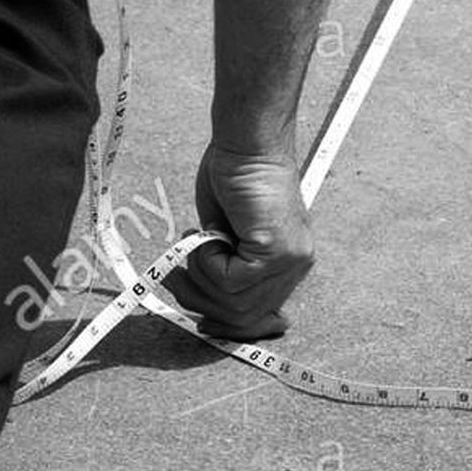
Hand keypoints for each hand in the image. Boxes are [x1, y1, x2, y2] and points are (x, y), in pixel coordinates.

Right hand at [164, 144, 314, 340]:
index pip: (261, 318)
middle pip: (242, 318)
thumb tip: (207, 311)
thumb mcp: (228, 235)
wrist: (246, 143)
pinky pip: (228, 281)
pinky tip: (209, 231)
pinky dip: (205, 260)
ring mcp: (288, 261)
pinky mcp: (274, 251)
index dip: (227, 327)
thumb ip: (227, 268)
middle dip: (200, 300)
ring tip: (195, 240)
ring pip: (231, 302)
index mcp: (288, 266)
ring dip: (200, 273)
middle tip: (176, 273)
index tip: (200, 321)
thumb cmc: (233, 178)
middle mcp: (295, 268)